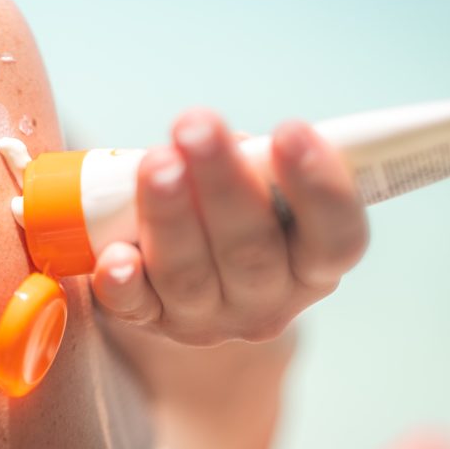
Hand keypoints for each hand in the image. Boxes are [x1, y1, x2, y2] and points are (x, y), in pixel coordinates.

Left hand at [91, 108, 367, 344]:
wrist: (186, 284)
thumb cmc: (230, 210)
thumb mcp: (258, 186)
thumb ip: (253, 164)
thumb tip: (230, 142)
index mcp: (312, 264)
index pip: (336, 239)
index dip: (320, 188)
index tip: (292, 129)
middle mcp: (267, 299)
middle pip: (251, 250)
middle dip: (222, 182)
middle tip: (196, 126)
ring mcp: (207, 318)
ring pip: (189, 274)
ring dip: (170, 215)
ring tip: (156, 162)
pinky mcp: (151, 322)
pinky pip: (134, 307)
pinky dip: (123, 282)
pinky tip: (114, 256)